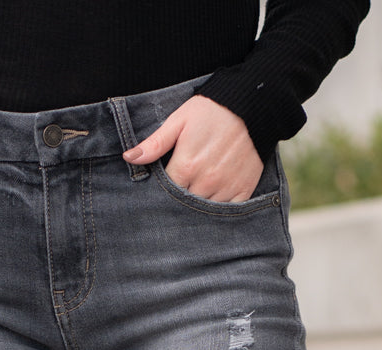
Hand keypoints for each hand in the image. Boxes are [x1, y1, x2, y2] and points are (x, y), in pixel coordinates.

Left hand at [123, 96, 262, 202]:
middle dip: (179, 199)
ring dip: (198, 205)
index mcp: (186, 166)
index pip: (166, 192)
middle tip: (182, 187)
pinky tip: (214, 198)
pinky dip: (219, 209)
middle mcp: (206, 181)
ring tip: (197, 191)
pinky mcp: (243, 190)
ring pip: (204, 211)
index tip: (165, 184)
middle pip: (184, 204)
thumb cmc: (211, 111)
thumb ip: (155, 143)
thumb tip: (130, 158)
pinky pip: (227, 212)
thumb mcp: (179, 121)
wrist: (251, 106)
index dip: (163, 190)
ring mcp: (226, 188)